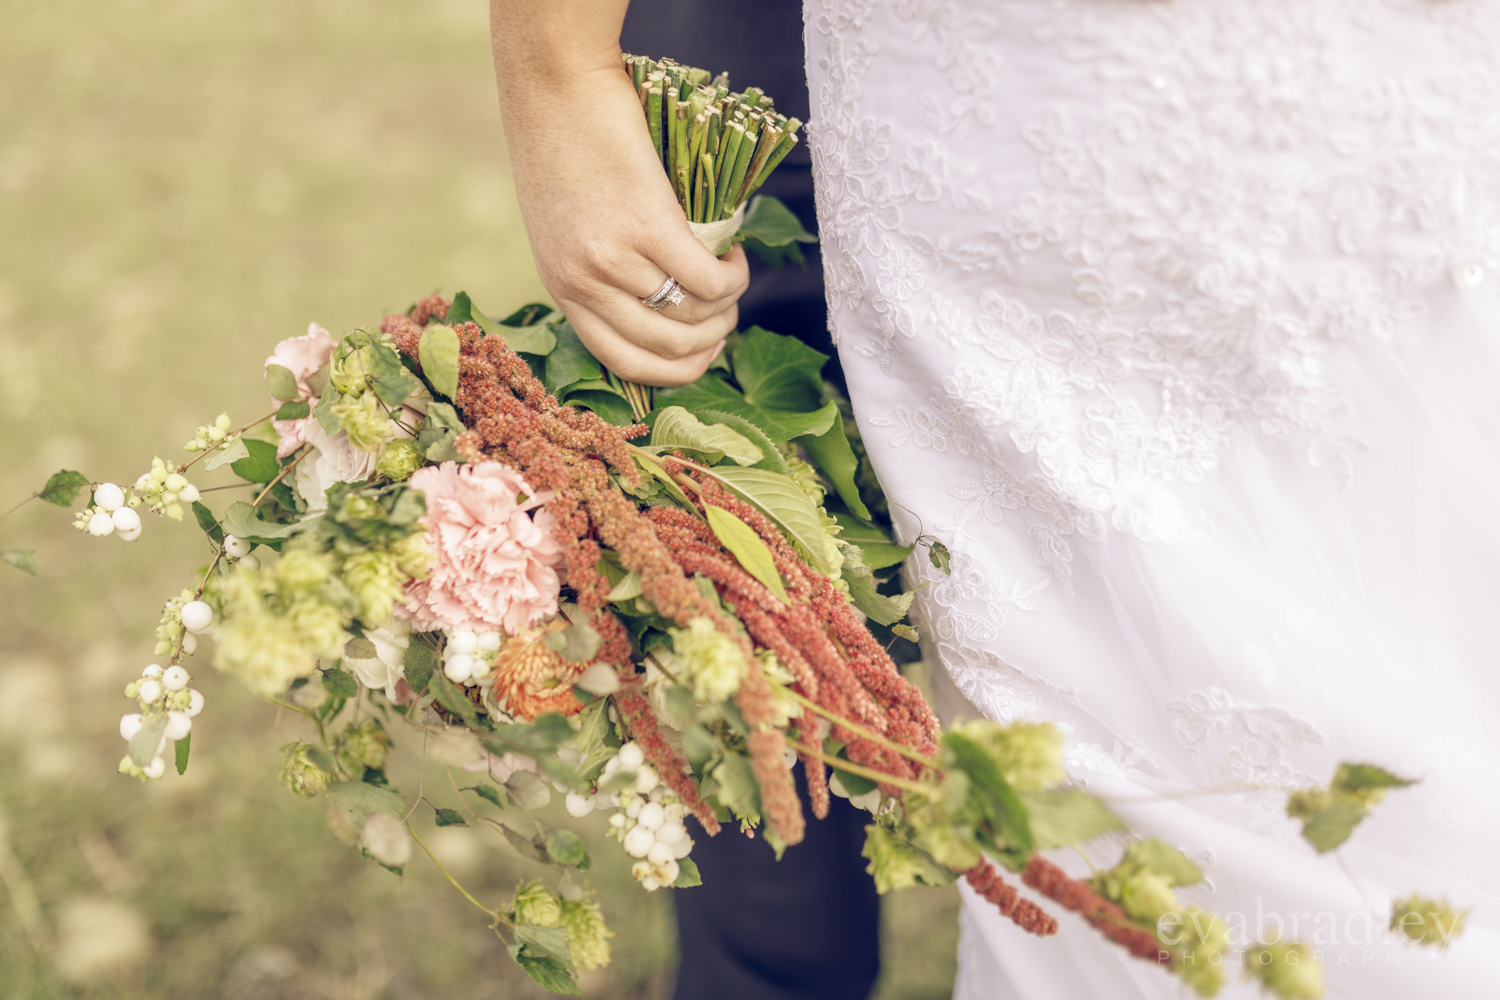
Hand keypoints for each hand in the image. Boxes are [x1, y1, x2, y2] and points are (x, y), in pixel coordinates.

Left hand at [491, 2, 748, 385]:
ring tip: (733, 274)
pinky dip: (734, 275)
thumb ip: (595, 268)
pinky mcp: (648, 227)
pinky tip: (735, 253)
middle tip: (729, 308)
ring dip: (728, 304)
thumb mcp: (564, 225)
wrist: (557, 85)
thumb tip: (658, 301)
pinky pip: (709, 278)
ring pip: (692, 314)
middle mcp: (584, 284)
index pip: (624, 362)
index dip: (675, 370)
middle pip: (666, 347)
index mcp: (561, 289)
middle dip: (712, 338)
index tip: (704, 353)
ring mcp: (614, 259)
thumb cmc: (561, 144)